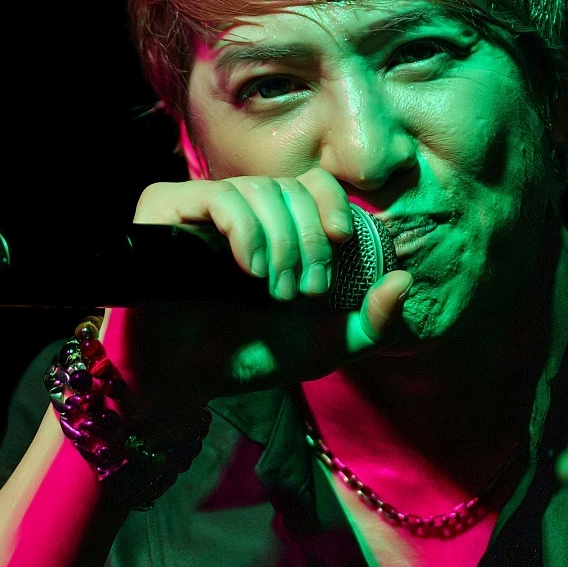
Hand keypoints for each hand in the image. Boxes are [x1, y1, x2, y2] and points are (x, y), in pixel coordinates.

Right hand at [107, 169, 411, 410]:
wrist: (182, 384)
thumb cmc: (247, 358)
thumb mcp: (323, 347)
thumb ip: (371, 324)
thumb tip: (405, 281)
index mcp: (272, 226)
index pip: (311, 182)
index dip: (332, 203)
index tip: (343, 241)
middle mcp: (236, 209)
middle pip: (290, 188)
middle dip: (308, 241)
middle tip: (301, 292)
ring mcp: (197, 206)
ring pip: (259, 191)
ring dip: (280, 245)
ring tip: (272, 292)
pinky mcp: (163, 210)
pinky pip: (219, 199)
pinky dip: (245, 230)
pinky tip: (249, 269)